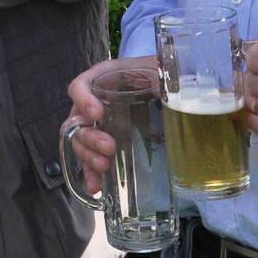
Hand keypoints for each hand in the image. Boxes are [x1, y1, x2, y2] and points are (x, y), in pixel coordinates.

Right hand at [64, 57, 154, 193]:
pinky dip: (91, 173)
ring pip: (80, 141)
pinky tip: (97, 186)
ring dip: (89, 156)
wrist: (163, 86)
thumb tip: (179, 93)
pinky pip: (90, 158)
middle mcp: (93, 101)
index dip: (83, 100)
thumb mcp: (159, 71)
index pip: (80, 87)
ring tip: (105, 166)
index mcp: (102, 79)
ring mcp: (96, 124)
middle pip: (77, 120)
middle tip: (110, 147)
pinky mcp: (104, 142)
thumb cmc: (158, 75)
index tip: (99, 114)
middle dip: (91, 137)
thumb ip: (163, 78)